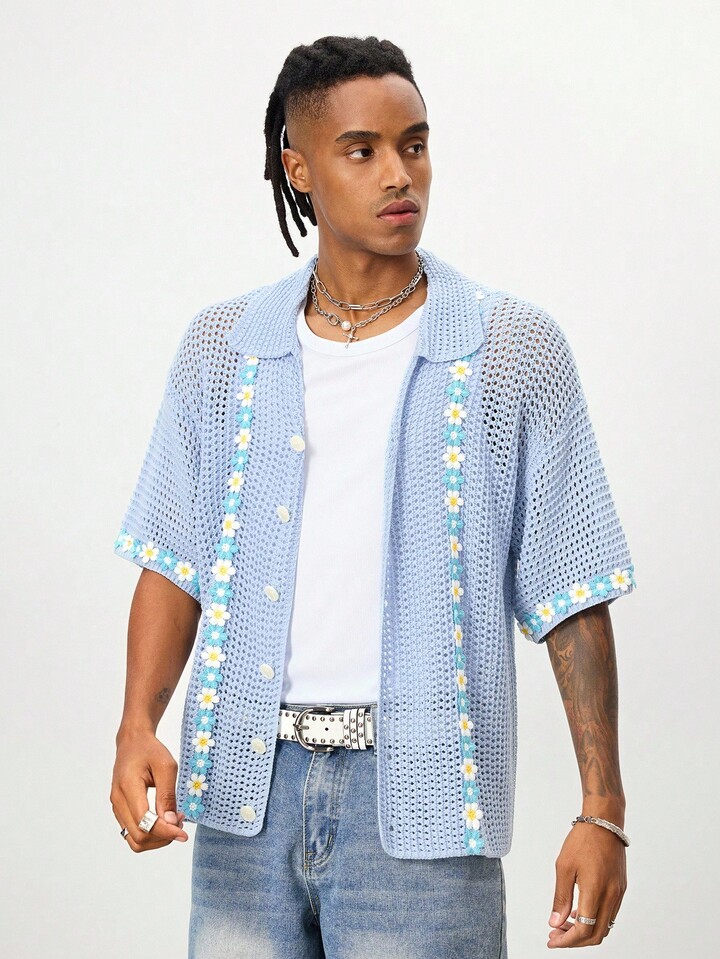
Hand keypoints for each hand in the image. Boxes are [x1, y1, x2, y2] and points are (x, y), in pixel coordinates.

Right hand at [110, 728, 188, 851]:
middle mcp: (118, 800)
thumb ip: (167, 795)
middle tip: (180, 822)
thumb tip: (171, 823)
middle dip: (162, 837)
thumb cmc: (150, 750)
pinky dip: (150, 833)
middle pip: (138, 837)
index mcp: (128, 786)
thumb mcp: (166, 766)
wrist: (132, 742)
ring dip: (156, 839)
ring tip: (173, 822)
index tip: (183, 834)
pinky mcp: (120, 810)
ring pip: (134, 840)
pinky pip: (133, 832)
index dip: (165, 832)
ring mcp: (117, 807)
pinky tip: (164, 820)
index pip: (144, 822)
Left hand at [547, 821, 625, 947]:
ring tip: (564, 924)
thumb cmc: (583, 840)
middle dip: (575, 940)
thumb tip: (555, 922)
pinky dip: (594, 920)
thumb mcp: (564, 867)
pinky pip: (609, 914)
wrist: (604, 822)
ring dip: (585, 931)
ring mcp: (618, 893)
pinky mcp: (621, 888)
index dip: (567, 941)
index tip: (552, 940)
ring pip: (605, 926)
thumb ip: (561, 897)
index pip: (584, 930)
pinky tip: (578, 912)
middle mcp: (612, 896)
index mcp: (596, 891)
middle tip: (556, 935)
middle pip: (596, 935)